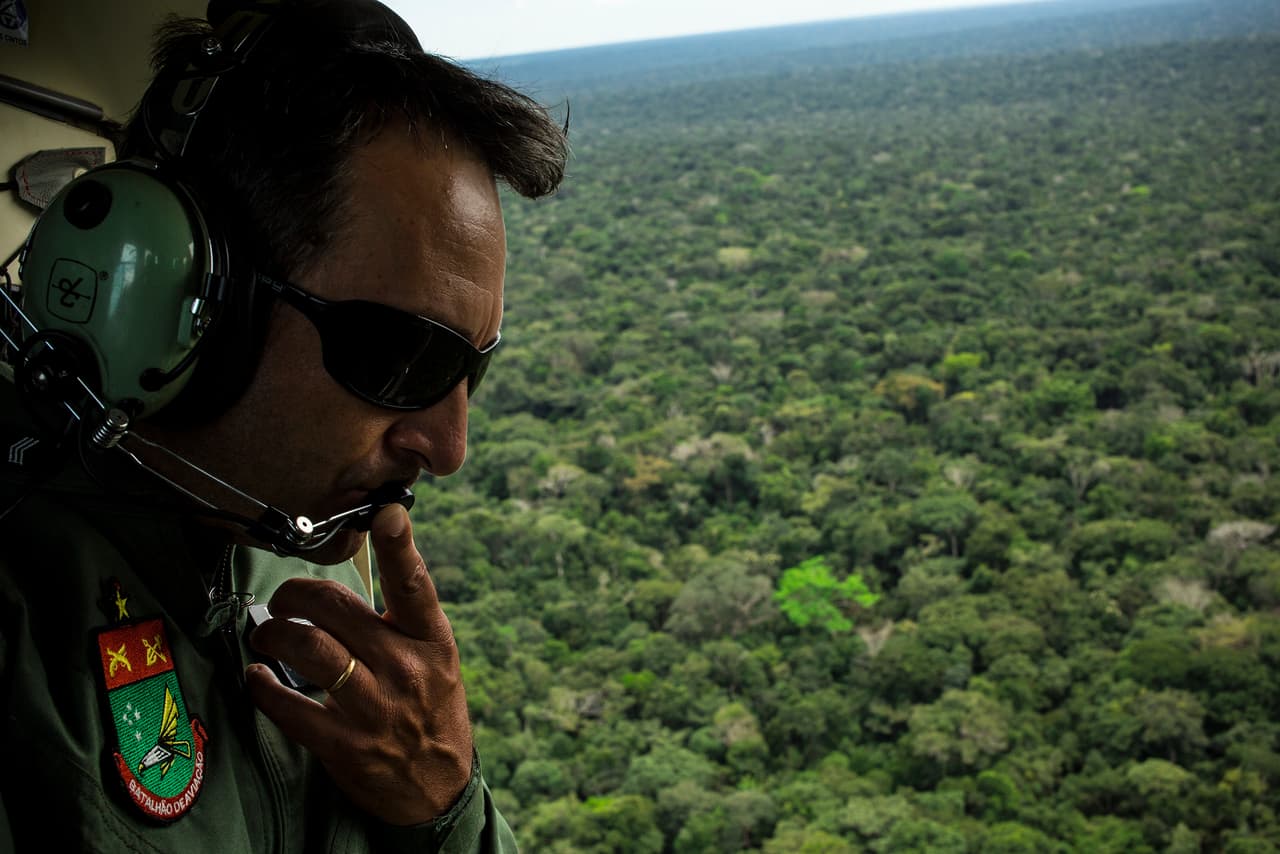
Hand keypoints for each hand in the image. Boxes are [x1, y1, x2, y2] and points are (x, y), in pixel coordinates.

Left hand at [245, 503, 472, 824]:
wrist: (439, 787)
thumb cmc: (431, 709)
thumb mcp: (436, 658)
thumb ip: (402, 620)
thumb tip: (354, 574)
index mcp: (431, 640)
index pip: (414, 585)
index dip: (400, 545)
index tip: (387, 513)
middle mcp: (405, 668)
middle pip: (337, 608)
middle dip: (296, 594)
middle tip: (283, 599)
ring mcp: (375, 707)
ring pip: (309, 648)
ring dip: (274, 633)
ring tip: (266, 634)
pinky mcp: (344, 744)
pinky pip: (288, 704)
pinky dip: (262, 685)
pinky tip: (257, 676)